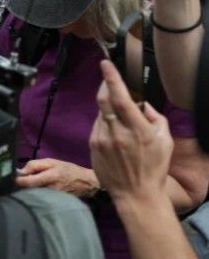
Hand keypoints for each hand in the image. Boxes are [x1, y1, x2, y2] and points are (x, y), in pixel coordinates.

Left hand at [15, 157, 99, 197]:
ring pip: (34, 195)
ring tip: (26, 186)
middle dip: (21, 186)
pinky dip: (35, 195)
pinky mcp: (55, 204)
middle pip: (29, 190)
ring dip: (28, 191)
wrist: (86, 183)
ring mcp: (53, 199)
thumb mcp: (52, 162)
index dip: (18, 181)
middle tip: (17, 181)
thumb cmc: (68, 170)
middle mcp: (51, 190)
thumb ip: (35, 165)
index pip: (29, 182)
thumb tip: (21, 171)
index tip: (12, 178)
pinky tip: (35, 192)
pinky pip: (40, 199)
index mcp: (50, 177)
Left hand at [90, 59, 173, 203]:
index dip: (111, 78)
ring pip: (100, 114)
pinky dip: (104, 124)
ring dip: (108, 110)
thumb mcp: (165, 141)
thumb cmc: (154, 168)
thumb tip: (141, 104)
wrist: (136, 194)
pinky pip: (97, 127)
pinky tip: (114, 134)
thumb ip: (155, 117)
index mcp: (137, 130)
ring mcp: (102, 140)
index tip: (105, 64)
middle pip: (103, 100)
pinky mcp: (92, 146)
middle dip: (104, 86)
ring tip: (121, 122)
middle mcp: (117, 133)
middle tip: (107, 79)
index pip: (121, 98)